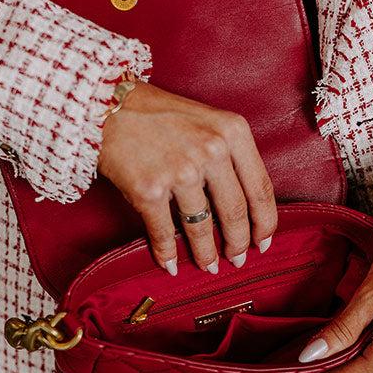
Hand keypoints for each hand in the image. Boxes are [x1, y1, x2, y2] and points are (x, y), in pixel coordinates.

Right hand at [98, 81, 276, 273]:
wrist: (107, 107)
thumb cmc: (158, 114)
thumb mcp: (208, 121)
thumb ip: (230, 154)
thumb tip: (245, 204)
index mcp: (233, 132)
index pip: (260, 188)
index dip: (265, 222)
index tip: (264, 240)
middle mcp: (211, 150)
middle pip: (235, 212)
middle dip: (239, 244)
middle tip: (237, 259)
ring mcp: (180, 171)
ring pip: (202, 228)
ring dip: (206, 254)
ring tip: (208, 266)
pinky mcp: (149, 190)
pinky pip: (164, 233)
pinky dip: (168, 254)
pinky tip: (171, 263)